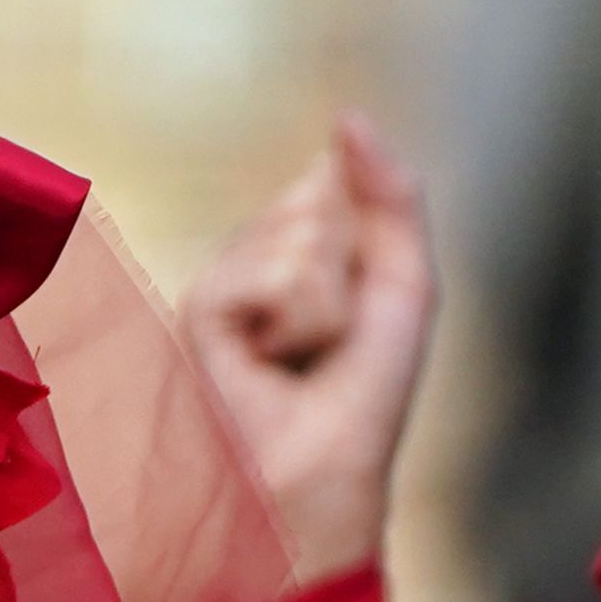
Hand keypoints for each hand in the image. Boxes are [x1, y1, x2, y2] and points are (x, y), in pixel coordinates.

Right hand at [183, 115, 437, 588]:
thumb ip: (391, 198)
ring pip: (303, 232)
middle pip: (319, 200)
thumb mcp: (403, 287)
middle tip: (330, 345)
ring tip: (302, 359)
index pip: (331, 185)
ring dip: (330, 305)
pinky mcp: (197, 310)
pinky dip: (299, 320)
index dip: (366, 238)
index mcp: (292, 251)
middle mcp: (248, 260)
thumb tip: (346, 117)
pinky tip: (271, 362)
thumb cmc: (362, 401)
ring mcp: (220, 282)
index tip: (356, 317)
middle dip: (350, 274)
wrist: (321, 484)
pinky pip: (276, 270)